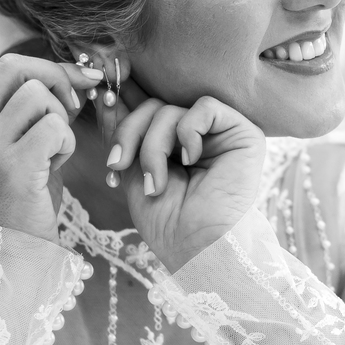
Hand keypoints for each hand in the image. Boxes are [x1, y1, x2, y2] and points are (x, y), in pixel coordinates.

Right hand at [0, 55, 102, 243]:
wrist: (10, 253)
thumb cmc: (24, 202)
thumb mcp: (23, 149)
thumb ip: (38, 114)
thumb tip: (77, 76)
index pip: (8, 68)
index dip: (50, 68)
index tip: (80, 81)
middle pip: (16, 67)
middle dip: (55, 76)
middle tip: (72, 105)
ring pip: (38, 95)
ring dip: (60, 118)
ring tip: (55, 151)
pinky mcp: (11, 166)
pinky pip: (54, 127)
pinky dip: (66, 142)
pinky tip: (56, 166)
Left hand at [104, 94, 265, 271]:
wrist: (196, 248)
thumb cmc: (167, 222)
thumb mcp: (132, 172)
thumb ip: (124, 134)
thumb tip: (105, 96)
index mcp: (175, 143)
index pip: (146, 108)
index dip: (123, 102)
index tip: (100, 98)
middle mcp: (199, 135)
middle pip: (153, 106)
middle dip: (129, 132)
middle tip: (118, 164)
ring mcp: (222, 134)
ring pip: (171, 109)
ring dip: (153, 146)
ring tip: (157, 183)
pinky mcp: (244, 133)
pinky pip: (205, 107)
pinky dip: (187, 132)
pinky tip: (190, 160)